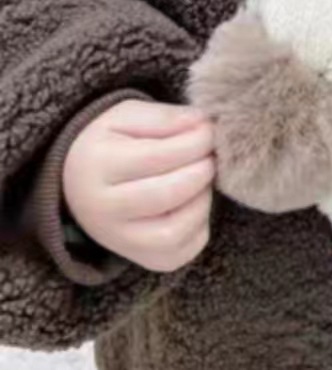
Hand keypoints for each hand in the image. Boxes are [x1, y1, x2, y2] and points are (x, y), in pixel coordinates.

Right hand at [63, 99, 215, 272]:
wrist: (79, 182)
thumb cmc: (113, 142)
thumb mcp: (128, 115)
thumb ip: (165, 118)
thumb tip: (202, 124)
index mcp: (96, 168)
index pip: (158, 156)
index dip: (196, 140)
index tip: (209, 128)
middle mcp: (101, 212)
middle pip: (169, 194)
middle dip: (203, 168)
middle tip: (210, 153)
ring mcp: (120, 242)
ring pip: (176, 231)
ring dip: (202, 198)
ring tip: (200, 176)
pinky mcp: (143, 259)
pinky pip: (182, 251)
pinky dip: (199, 225)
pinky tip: (194, 201)